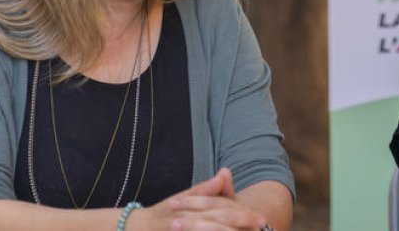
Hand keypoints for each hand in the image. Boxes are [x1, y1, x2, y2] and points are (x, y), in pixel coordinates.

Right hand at [131, 168, 271, 230]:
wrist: (137, 228)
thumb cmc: (165, 213)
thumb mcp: (185, 198)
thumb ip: (206, 189)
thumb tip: (225, 172)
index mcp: (194, 206)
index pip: (223, 207)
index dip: (243, 214)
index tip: (260, 219)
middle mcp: (188, 218)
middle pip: (219, 220)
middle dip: (241, 224)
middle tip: (261, 226)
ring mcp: (183, 227)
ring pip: (209, 230)